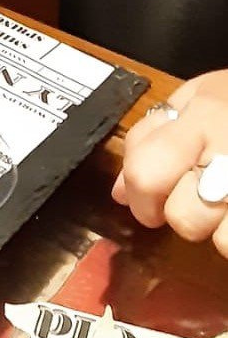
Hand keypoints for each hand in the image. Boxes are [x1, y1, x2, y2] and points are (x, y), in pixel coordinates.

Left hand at [112, 69, 227, 257]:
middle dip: (180, 216)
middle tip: (196, 198)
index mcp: (201, 120)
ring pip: (222, 242)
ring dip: (221, 231)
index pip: (146, 172)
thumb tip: (120, 191)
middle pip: (182, 217)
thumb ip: (151, 135)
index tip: (145, 203)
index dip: (139, 198)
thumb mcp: (200, 94)